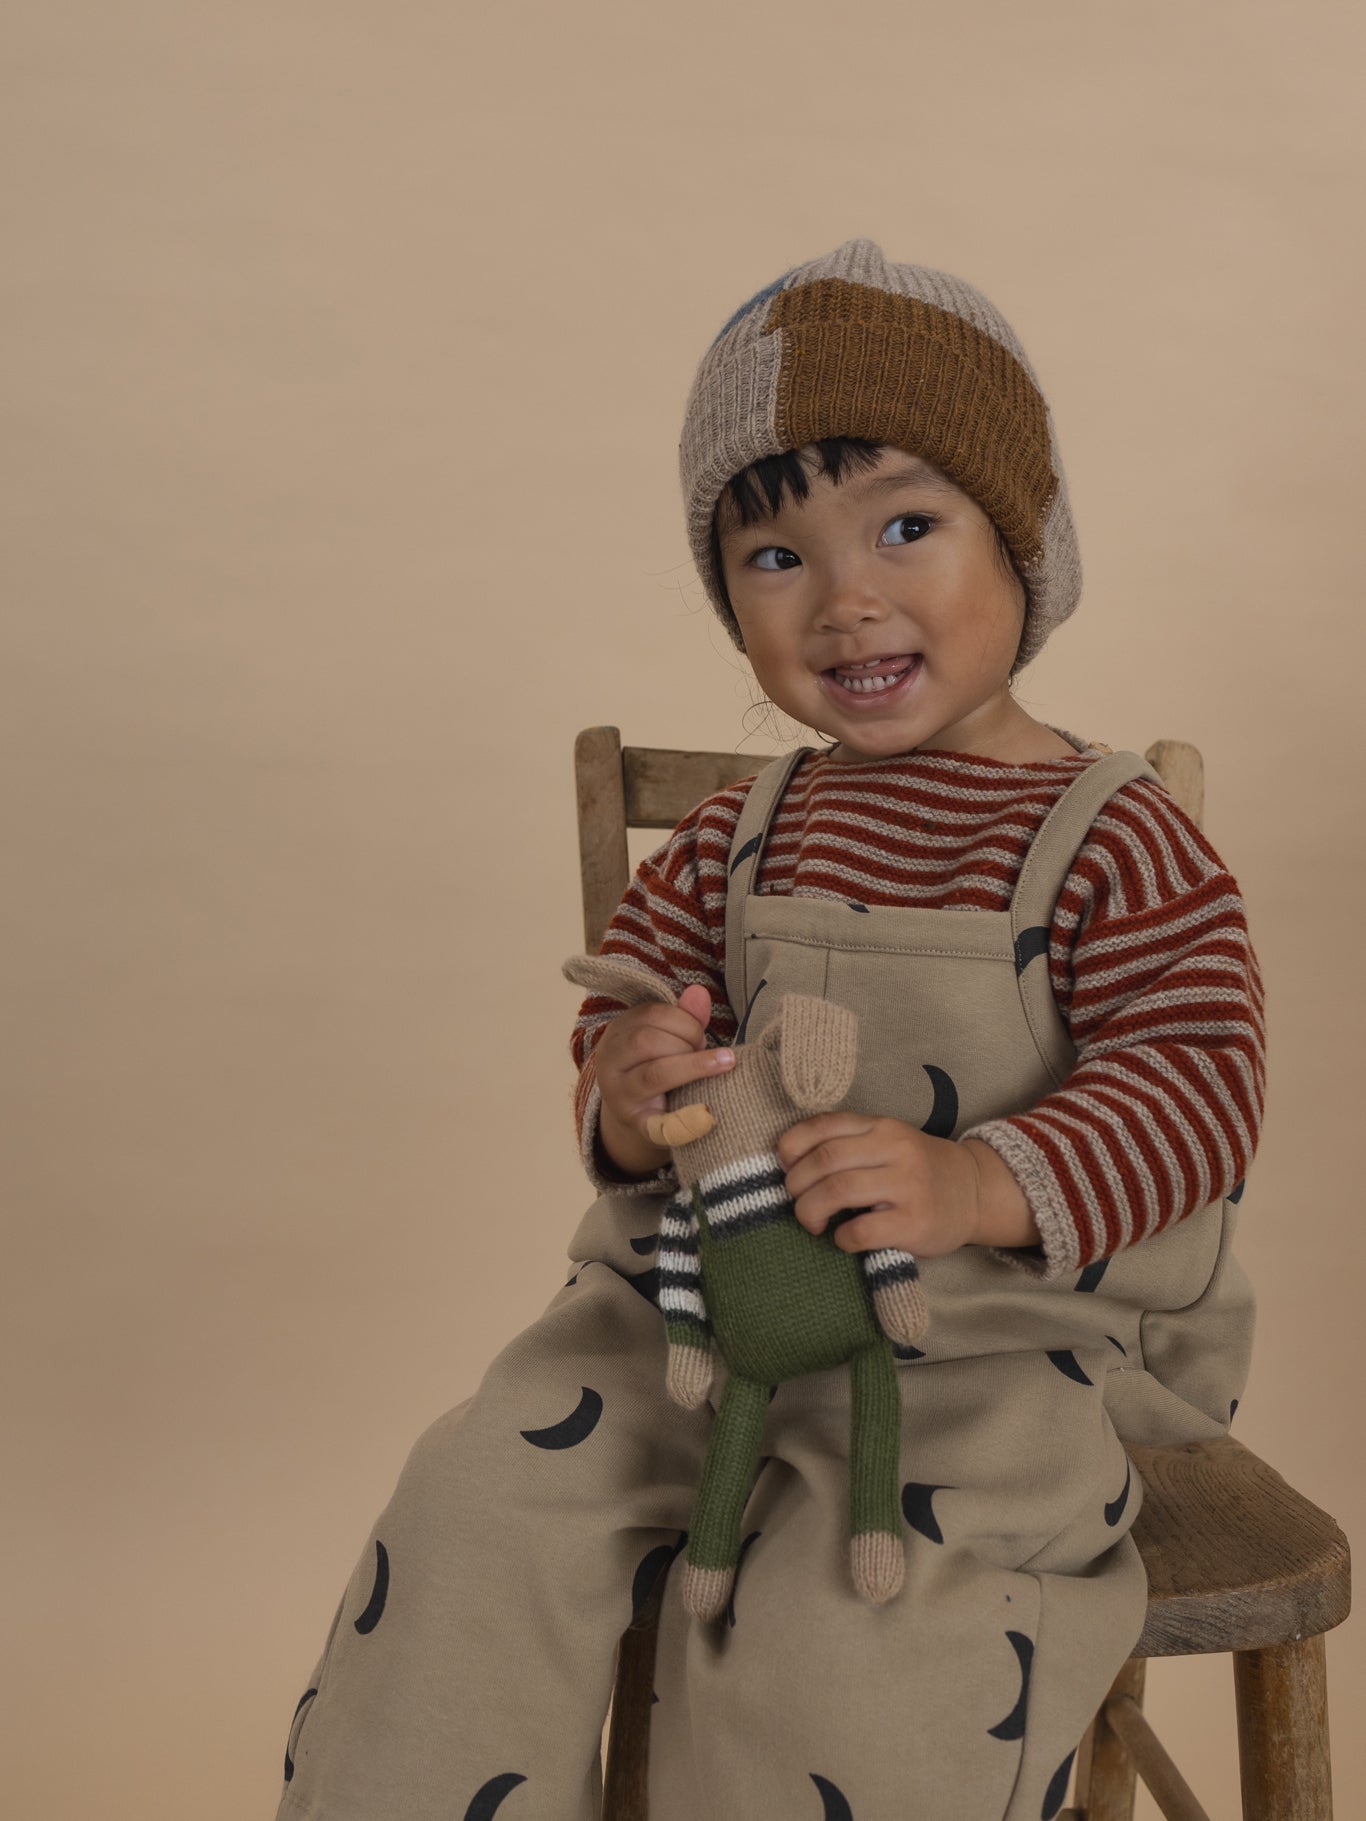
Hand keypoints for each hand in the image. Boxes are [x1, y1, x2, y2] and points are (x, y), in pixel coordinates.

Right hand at [594, 984, 734, 1175]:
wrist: (637, 1120)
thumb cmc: (656, 1071)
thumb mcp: (666, 1040)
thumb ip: (684, 1017)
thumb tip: (700, 992)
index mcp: (616, 1035)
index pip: (649, 1015)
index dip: (684, 1020)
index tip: (700, 1035)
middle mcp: (609, 1063)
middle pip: (646, 1041)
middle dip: (686, 1042)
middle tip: (708, 1053)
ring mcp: (620, 1096)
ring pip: (654, 1074)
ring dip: (692, 1066)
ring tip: (713, 1067)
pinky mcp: (638, 1126)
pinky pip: (661, 1122)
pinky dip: (688, 1120)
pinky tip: (709, 1114)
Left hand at [777, 1114, 1020, 1257]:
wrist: (974, 1192)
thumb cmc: (916, 1170)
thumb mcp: (887, 1142)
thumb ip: (848, 1143)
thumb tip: (789, 1161)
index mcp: (881, 1126)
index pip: (823, 1125)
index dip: (792, 1145)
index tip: (784, 1165)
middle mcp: (895, 1149)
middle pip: (824, 1160)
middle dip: (796, 1183)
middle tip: (796, 1200)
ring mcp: (908, 1185)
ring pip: (838, 1191)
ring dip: (811, 1210)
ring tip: (812, 1222)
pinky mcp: (915, 1222)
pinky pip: (862, 1230)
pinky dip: (841, 1238)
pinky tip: (844, 1239)